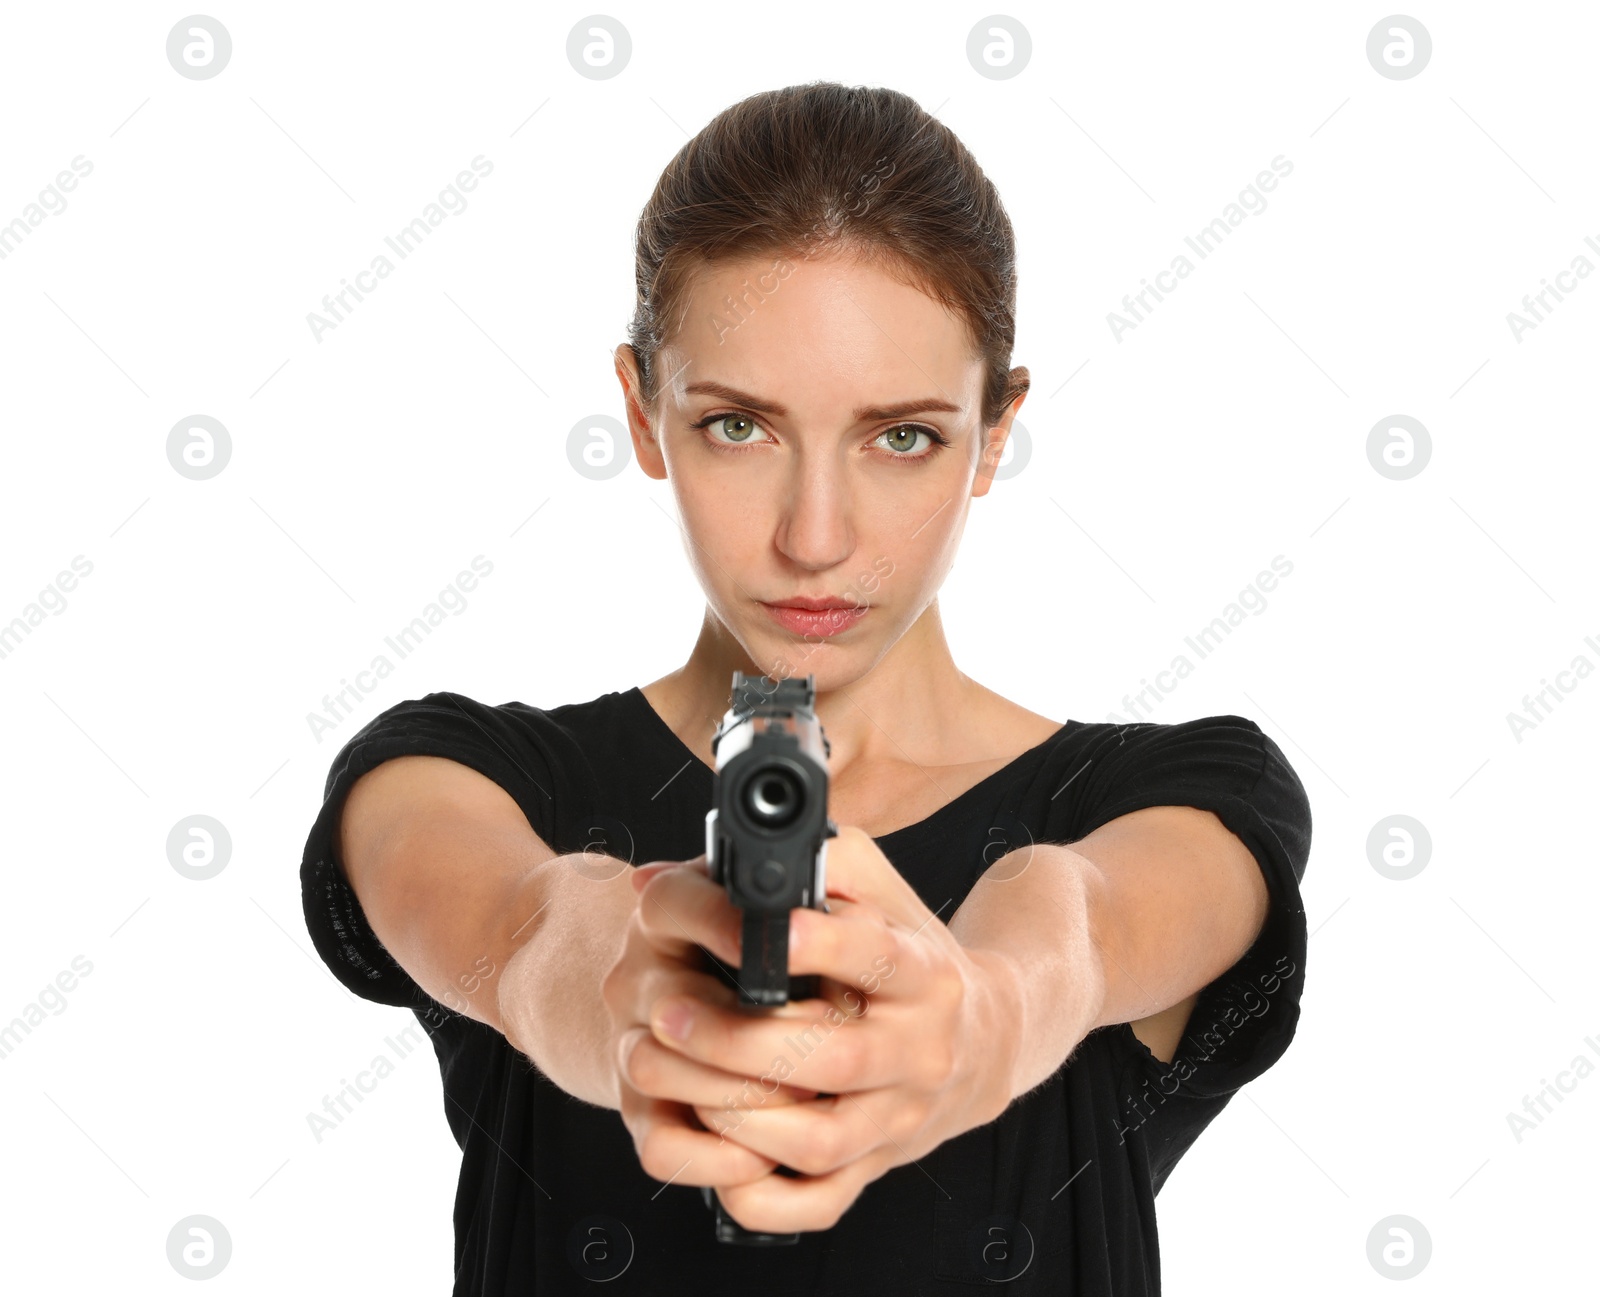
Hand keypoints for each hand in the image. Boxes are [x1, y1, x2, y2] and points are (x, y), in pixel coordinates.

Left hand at [635, 826, 1024, 1235]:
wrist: (982, 1039)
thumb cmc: (910, 953)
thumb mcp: (883, 891)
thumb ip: (819, 863)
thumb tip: (712, 864)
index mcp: (923, 973)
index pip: (879, 957)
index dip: (823, 944)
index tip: (770, 930)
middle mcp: (919, 1051)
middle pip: (837, 1061)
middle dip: (741, 1042)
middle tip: (668, 1014)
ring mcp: (899, 1118)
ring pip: (822, 1141)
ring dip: (742, 1119)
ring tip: (685, 1083)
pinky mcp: (877, 1166)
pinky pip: (819, 1202)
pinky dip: (765, 1196)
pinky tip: (720, 1165)